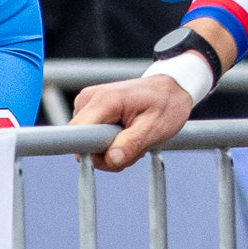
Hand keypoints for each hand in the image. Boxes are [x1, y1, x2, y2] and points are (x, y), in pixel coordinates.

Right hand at [70, 72, 194, 172]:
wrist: (171, 89)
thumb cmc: (166, 105)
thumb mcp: (155, 128)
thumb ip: (132, 144)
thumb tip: (111, 159)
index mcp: (104, 100)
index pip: (76, 133)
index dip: (90, 151)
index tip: (111, 155)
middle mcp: (89, 99)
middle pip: (82, 143)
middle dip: (107, 154)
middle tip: (133, 149)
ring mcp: (87, 104)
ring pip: (87, 144)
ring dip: (111, 150)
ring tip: (133, 139)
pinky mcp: (90, 110)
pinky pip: (91, 138)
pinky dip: (109, 143)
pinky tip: (126, 135)